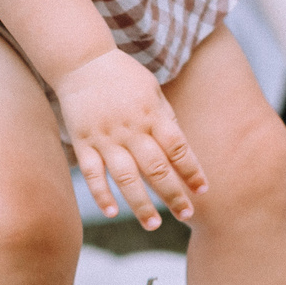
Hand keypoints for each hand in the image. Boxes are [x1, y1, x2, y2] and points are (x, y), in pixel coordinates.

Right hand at [55, 49, 210, 229]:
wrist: (82, 59)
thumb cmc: (123, 75)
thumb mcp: (153, 90)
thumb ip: (166, 118)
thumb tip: (181, 150)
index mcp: (152, 114)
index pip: (178, 148)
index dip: (192, 171)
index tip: (203, 191)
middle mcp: (131, 128)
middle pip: (156, 168)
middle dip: (173, 194)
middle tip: (187, 215)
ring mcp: (105, 137)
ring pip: (126, 177)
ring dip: (141, 204)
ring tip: (154, 225)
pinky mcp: (83, 141)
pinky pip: (92, 173)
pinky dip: (101, 194)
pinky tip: (113, 212)